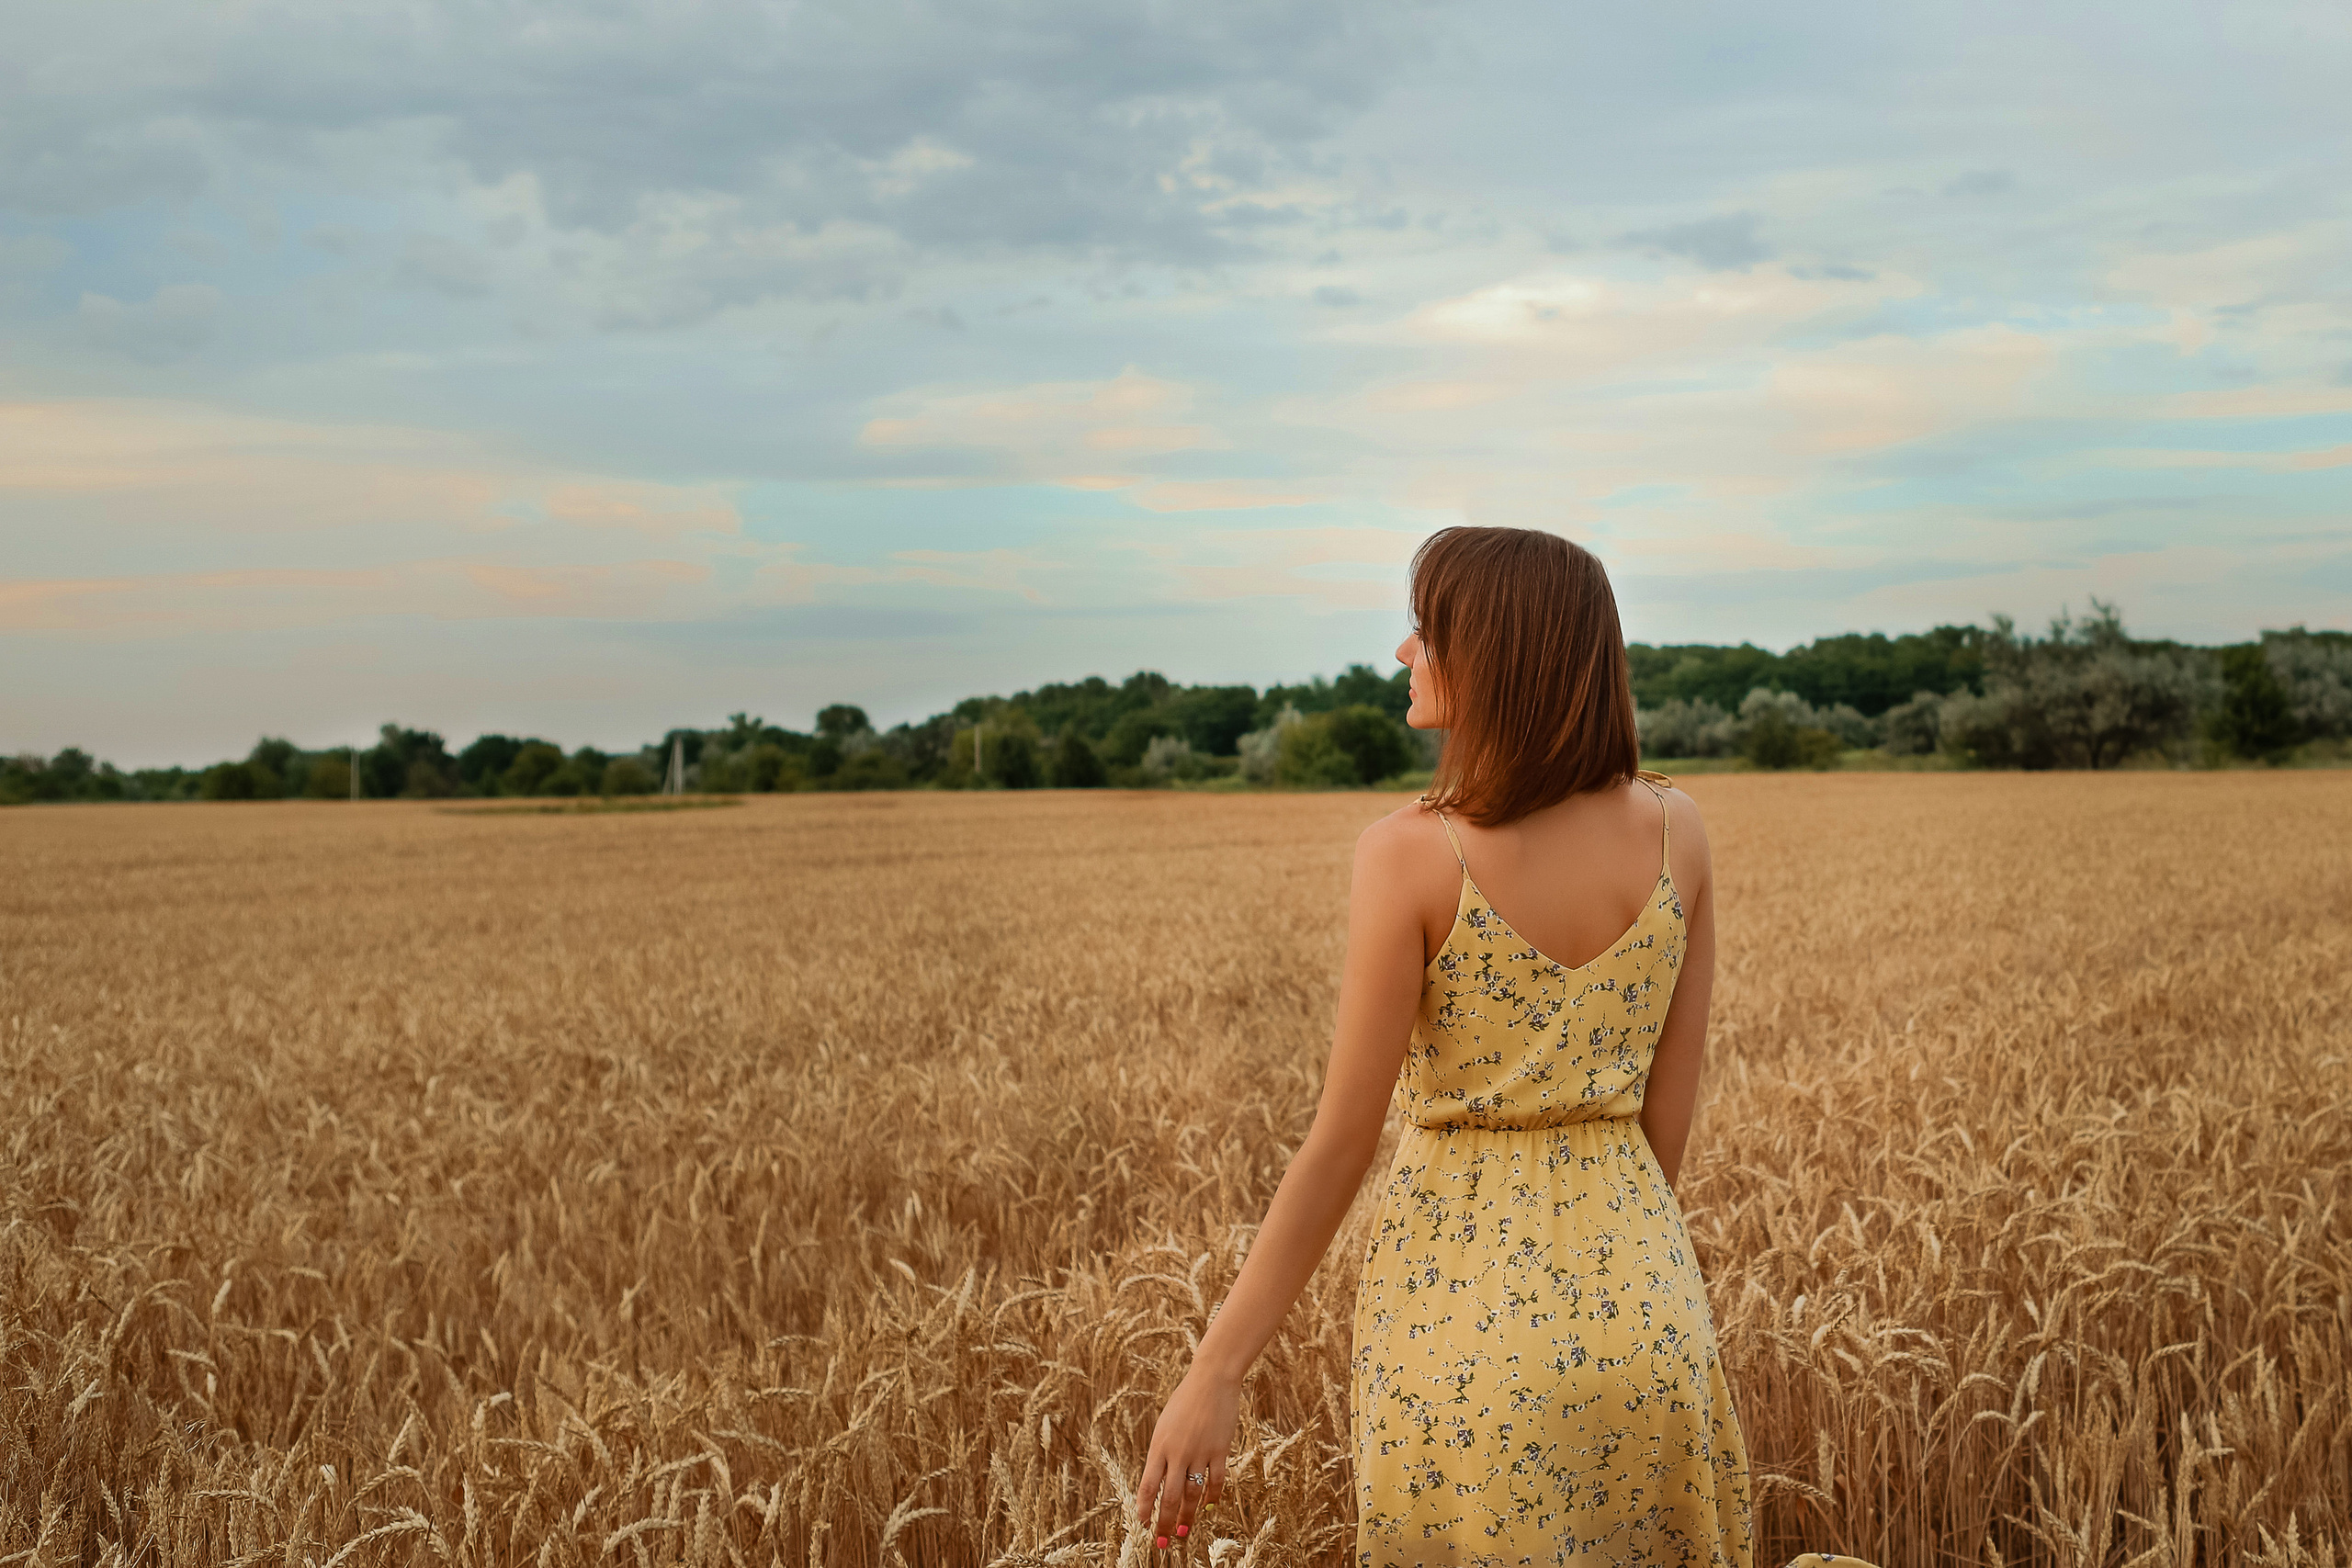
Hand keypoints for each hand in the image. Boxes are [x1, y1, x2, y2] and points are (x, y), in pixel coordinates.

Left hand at [1133, 1368, 1238, 1548]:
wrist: (1211, 1380)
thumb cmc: (1184, 1402)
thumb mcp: (1164, 1426)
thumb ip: (1161, 1453)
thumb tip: (1158, 1482)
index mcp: (1159, 1445)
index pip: (1148, 1485)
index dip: (1145, 1508)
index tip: (1143, 1525)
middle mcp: (1177, 1452)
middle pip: (1170, 1497)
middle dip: (1165, 1523)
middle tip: (1162, 1543)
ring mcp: (1200, 1452)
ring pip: (1193, 1495)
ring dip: (1188, 1518)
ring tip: (1183, 1534)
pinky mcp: (1219, 1450)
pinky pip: (1215, 1482)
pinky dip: (1211, 1498)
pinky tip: (1207, 1508)